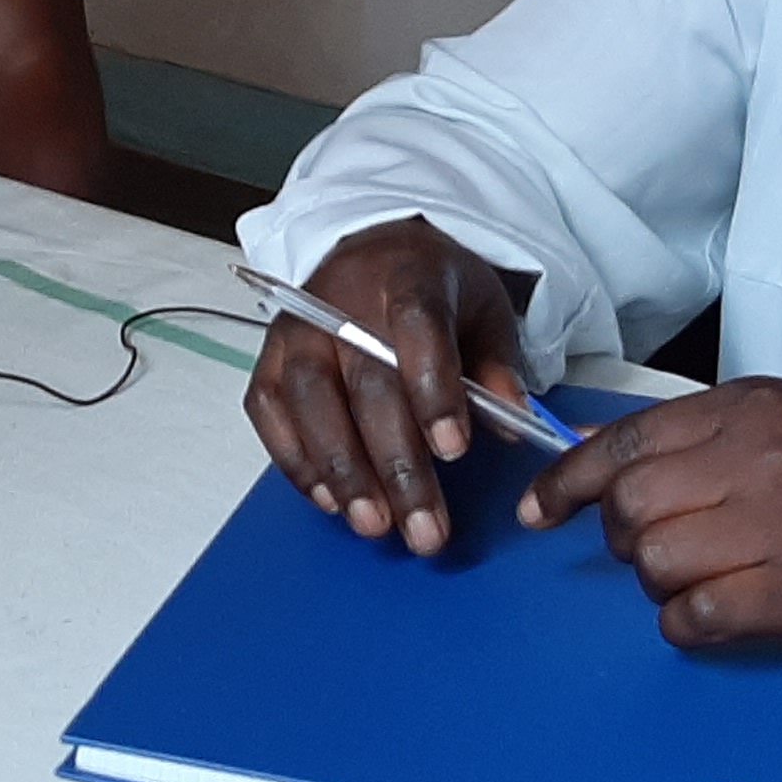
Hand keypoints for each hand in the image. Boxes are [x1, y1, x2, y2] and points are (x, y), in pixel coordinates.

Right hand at [241, 221, 539, 558]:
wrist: (377, 256)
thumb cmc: (434, 290)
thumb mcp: (484, 312)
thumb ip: (498, 366)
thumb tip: (511, 425)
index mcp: (408, 276)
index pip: (417, 326)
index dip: (434, 389)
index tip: (454, 449)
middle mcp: (342, 300)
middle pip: (364, 381)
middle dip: (395, 463)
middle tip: (424, 525)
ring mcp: (298, 328)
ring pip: (309, 400)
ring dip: (342, 471)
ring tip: (375, 524)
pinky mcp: (269, 356)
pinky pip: (270, 412)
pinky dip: (296, 461)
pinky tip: (331, 500)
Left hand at [514, 377, 781, 647]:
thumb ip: (707, 437)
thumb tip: (603, 464)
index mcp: (751, 405)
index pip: (623, 441)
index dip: (566, 482)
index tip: (541, 511)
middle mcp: (759, 453)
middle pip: (629, 505)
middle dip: (624, 539)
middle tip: (660, 553)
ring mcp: (780, 521)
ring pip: (654, 561)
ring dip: (663, 585)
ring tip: (710, 582)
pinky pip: (695, 617)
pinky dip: (691, 626)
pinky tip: (723, 617)